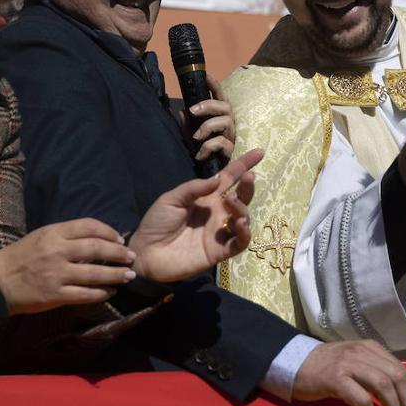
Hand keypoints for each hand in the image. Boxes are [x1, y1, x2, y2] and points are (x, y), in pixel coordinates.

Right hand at [0, 218, 136, 315]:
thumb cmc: (21, 257)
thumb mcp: (41, 237)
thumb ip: (66, 236)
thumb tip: (97, 238)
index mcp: (53, 233)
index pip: (89, 226)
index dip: (109, 232)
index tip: (120, 240)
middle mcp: (56, 251)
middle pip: (97, 248)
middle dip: (119, 254)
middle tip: (131, 258)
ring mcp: (56, 274)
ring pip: (94, 274)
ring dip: (115, 275)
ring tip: (128, 276)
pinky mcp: (54, 295)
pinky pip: (84, 295)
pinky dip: (100, 293)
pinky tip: (109, 292)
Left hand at [128, 148, 263, 282]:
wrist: (146, 254)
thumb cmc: (157, 224)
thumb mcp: (171, 199)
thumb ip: (194, 188)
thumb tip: (218, 178)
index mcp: (206, 197)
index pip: (229, 178)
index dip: (243, 165)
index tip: (259, 152)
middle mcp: (217, 213)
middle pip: (241, 197)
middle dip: (248, 186)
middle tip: (249, 177)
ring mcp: (220, 232)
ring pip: (243, 218)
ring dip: (243, 208)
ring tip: (231, 202)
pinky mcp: (220, 251)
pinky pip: (240, 242)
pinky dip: (245, 233)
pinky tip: (240, 223)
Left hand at [187, 78, 235, 163]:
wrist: (210, 173)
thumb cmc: (202, 150)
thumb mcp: (190, 135)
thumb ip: (186, 124)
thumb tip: (181, 112)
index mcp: (219, 115)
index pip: (219, 95)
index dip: (214, 84)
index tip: (205, 74)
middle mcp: (229, 122)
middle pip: (225, 105)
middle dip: (209, 105)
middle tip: (193, 111)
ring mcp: (231, 136)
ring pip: (225, 122)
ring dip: (208, 126)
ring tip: (196, 137)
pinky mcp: (231, 150)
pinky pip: (221, 142)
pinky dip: (208, 146)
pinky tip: (199, 154)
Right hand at [292, 341, 405, 405]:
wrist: (295, 363)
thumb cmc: (325, 365)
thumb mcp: (354, 358)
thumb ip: (373, 366)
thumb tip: (395, 388)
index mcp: (369, 347)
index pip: (400, 368)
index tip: (404, 404)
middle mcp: (361, 352)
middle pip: (396, 376)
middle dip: (404, 400)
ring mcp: (348, 364)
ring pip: (383, 385)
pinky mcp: (335, 379)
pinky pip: (361, 398)